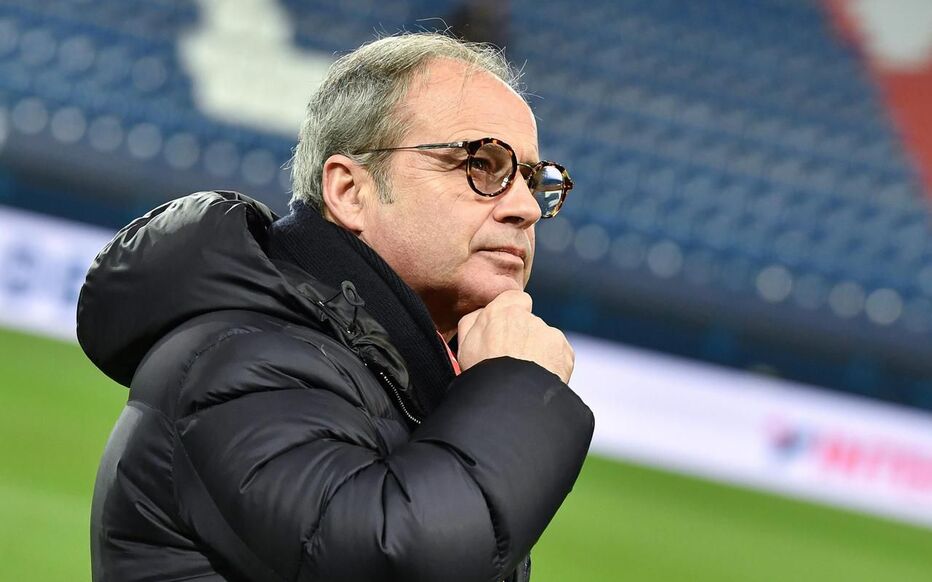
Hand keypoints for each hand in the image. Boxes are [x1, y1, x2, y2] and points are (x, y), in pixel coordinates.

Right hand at [456, 290, 574, 383]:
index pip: (515, 298)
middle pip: (530, 324)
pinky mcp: (564, 351)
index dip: (514, 312)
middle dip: (524, 339)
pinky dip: (553, 367)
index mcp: (502, 312)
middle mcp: (529, 318)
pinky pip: (559, 356)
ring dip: (539, 354)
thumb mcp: (464, 344)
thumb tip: (482, 314)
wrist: (510, 398)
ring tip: (525, 377)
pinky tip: (538, 381)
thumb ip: (473, 322)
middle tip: (513, 363)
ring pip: (545, 341)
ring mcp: (549, 334)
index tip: (508, 329)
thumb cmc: (483, 373)